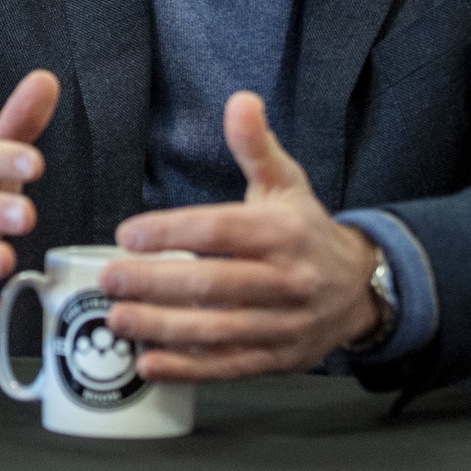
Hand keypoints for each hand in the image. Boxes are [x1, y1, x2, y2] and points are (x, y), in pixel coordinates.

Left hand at [100, 91, 380, 381]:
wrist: (361, 287)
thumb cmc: (306, 229)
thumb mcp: (286, 182)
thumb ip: (256, 146)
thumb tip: (240, 101)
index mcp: (283, 232)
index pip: (220, 231)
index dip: (171, 232)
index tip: (127, 234)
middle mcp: (287, 280)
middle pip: (214, 284)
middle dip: (155, 283)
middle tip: (108, 278)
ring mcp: (284, 324)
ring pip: (217, 330)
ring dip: (162, 327)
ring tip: (116, 319)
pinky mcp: (278, 359)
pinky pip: (229, 366)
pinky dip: (187, 368)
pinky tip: (149, 363)